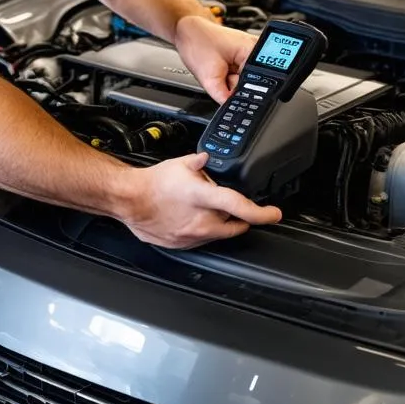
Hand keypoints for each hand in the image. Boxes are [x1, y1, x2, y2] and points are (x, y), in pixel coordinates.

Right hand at [120, 152, 281, 248]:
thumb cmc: (152, 183)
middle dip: (241, 217)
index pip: (241, 207)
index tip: (274, 214)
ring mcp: (194, 235)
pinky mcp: (185, 245)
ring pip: (222, 234)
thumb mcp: (178, 163)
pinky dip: (205, 230)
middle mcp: (202, 219)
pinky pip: (205, 240)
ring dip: (222, 224)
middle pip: (237, 225)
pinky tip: (192, 218)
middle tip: (234, 206)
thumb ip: (199, 162)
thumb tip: (208, 158)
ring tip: (207, 209)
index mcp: (203, 197)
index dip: (263, 213)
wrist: (130, 200)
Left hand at [175, 14, 256, 103]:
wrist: (188, 30)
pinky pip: (240, 75)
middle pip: (251, 84)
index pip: (257, 85)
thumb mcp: (208, 76)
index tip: (226, 91)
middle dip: (233, 87)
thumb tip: (232, 109)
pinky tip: (219, 67)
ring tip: (217, 68)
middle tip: (218, 74)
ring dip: (230, 82)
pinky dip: (228, 76)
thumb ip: (223, 97)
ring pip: (244, 82)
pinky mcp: (243, 55)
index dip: (240, 94)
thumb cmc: (197, 43)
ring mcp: (250, 52)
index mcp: (254, 51)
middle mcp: (256, 50)